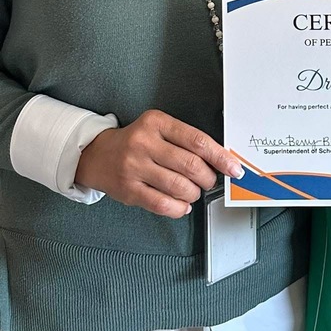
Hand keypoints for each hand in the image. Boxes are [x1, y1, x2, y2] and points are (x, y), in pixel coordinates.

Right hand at [75, 109, 244, 218]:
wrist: (97, 155)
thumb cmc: (136, 141)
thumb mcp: (159, 128)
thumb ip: (185, 140)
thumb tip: (220, 160)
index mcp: (157, 123)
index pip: (197, 140)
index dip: (220, 156)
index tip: (233, 168)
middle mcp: (145, 143)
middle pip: (191, 165)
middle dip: (208, 178)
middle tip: (209, 181)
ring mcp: (135, 167)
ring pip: (179, 187)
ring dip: (194, 193)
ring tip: (193, 191)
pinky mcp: (128, 190)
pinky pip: (163, 204)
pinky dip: (179, 208)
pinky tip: (182, 205)